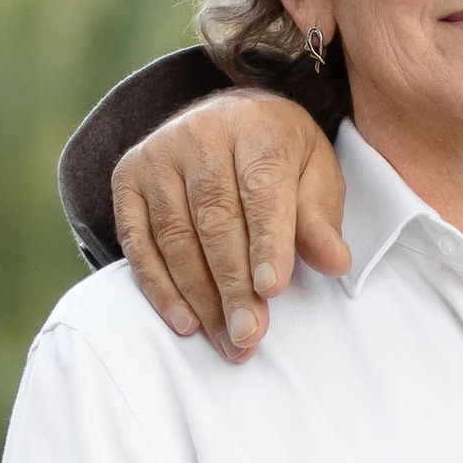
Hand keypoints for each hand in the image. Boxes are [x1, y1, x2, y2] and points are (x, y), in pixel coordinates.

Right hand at [113, 91, 348, 355]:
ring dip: (201, 298)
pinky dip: (160, 288)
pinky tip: (187, 323)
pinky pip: (136, 243)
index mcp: (257, 126)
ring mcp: (157, 155)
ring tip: (230, 341)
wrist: (228, 120)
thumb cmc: (279, 158)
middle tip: (250, 334)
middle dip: (233, 285)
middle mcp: (199, 133)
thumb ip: (320, 220)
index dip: (267, 241)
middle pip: (214, 219)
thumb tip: (335, 262)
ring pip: (175, 237)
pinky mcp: (127, 178)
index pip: (260, 188)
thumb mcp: (314, 176)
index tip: (272, 289)